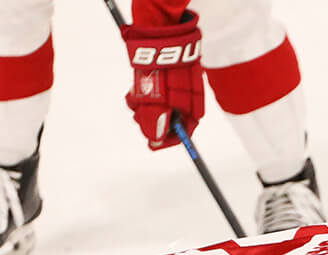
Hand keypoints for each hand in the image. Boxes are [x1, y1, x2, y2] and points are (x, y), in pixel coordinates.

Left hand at [123, 12, 203, 150]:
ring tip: (134, 97)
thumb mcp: (159, 100)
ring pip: (155, 111)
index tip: (152, 142)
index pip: (182, 136)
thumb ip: (157, 122)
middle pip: (166, 124)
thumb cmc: (166, 70)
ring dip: (141, 108)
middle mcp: (185, 106)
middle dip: (149, 120)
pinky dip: (140, 97)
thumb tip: (154, 142)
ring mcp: (174, 95)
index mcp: (192, 113)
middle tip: (138, 113)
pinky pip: (150, 98)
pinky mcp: (163, 85)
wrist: (164, 39)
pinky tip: (135, 90)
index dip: (166, 140)